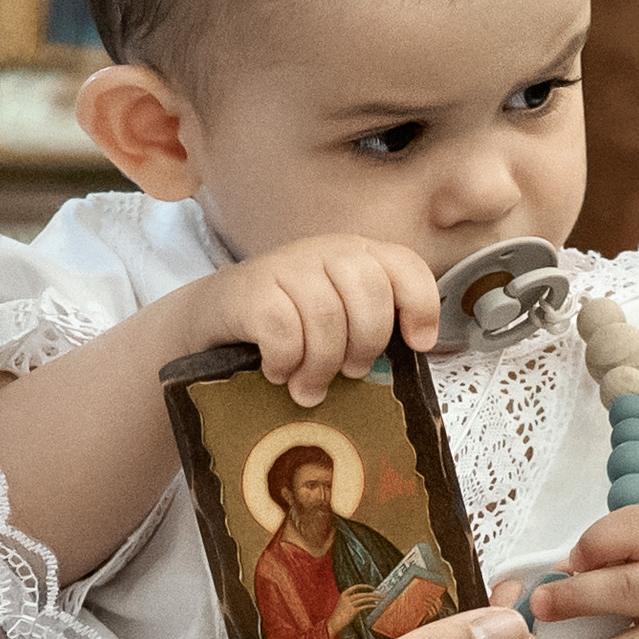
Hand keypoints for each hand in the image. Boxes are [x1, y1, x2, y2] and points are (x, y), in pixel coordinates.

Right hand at [190, 233, 442, 405]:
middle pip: (370, 294)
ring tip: (309, 388)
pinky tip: (277, 372)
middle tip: (351, 373)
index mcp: (357, 254)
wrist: (217, 314)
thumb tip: (412, 356)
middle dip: (366, 344)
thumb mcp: (338, 316)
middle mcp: (325, 250)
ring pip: (327, 318)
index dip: (421, 306)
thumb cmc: (288, 322)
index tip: (418, 345)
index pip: (405, 266)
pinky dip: (285, 362)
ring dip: (321, 366)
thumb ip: (372, 323)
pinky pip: (284, 333)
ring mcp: (287, 266)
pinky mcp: (252, 290)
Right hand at [329, 586, 379, 638]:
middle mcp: (347, 598)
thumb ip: (351, 598)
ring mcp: (349, 605)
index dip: (365, 586)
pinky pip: (364, 607)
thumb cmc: (340, 613)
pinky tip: (375, 605)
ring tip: (379, 599)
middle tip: (379, 595)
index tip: (372, 588)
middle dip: (372, 594)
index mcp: (344, 594)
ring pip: (364, 600)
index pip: (356, 587)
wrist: (334, 622)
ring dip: (373, 599)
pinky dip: (370, 605)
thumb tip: (363, 596)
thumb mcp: (344, 603)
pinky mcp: (352, 611)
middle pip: (362, 594)